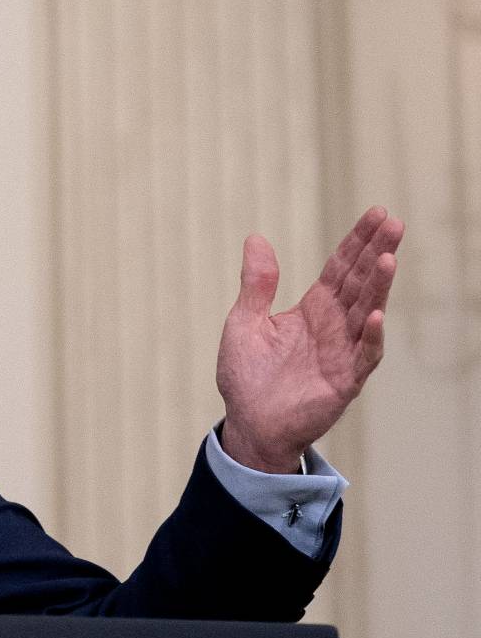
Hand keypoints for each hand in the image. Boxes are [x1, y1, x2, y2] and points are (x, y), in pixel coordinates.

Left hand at [216, 206, 403, 472]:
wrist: (249, 424)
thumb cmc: (247, 376)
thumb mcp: (244, 321)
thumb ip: (257, 283)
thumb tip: (256, 237)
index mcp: (313, 309)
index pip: (341, 268)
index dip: (358, 242)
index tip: (377, 214)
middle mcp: (334, 326)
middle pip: (360, 282)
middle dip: (376, 253)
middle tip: (392, 223)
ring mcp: (342, 352)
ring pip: (366, 312)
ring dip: (378, 287)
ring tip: (388, 258)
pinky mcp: (344, 380)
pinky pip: (362, 355)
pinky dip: (369, 336)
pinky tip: (374, 314)